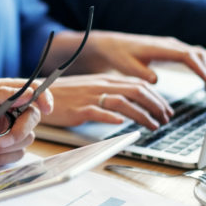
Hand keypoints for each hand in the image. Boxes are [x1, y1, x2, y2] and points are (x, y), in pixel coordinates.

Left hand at [0, 80, 51, 173]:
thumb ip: (2, 96)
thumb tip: (28, 93)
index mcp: (2, 94)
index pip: (33, 90)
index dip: (43, 98)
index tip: (46, 108)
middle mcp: (9, 112)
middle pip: (33, 118)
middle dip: (20, 132)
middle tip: (3, 141)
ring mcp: (9, 131)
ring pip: (27, 139)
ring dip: (5, 146)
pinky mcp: (6, 150)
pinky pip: (17, 154)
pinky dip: (1, 156)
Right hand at [43, 74, 172, 129]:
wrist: (39, 95)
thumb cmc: (65, 95)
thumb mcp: (91, 89)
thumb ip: (110, 94)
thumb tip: (129, 106)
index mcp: (106, 80)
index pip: (138, 85)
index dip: (156, 98)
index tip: (166, 110)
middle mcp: (101, 86)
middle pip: (136, 91)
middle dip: (155, 106)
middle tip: (166, 119)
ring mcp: (90, 97)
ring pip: (122, 102)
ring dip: (141, 115)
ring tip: (153, 125)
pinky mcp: (78, 110)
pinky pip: (98, 111)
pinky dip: (111, 117)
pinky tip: (122, 123)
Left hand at [60, 31, 205, 97]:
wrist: (112, 46)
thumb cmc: (119, 55)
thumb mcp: (127, 66)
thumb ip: (141, 73)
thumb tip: (155, 80)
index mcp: (162, 48)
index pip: (189, 56)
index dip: (201, 70)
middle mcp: (172, 45)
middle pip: (200, 55)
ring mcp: (174, 47)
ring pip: (200, 55)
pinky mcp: (173, 52)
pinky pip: (195, 57)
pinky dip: (205, 68)